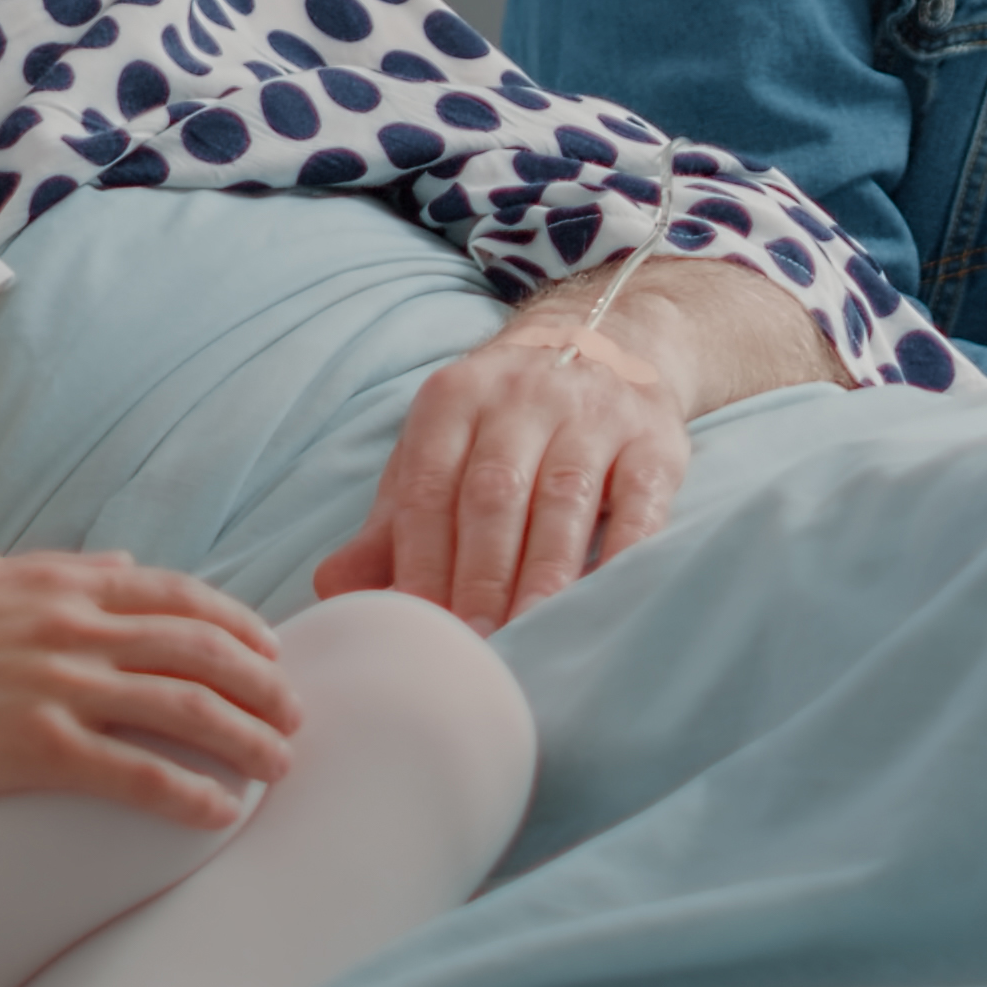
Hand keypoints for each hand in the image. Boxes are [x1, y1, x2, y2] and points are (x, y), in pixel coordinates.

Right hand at [0, 553, 300, 817]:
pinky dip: (190, 793)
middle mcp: (72, 625)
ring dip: (248, 738)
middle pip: (203, 650)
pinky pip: (136, 772)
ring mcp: (56, 684)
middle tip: (295, 717)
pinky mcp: (33, 747)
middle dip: (264, 684)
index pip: (181, 596)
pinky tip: (221, 815)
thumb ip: (61, 571)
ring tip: (279, 767)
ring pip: (187, 707)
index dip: (239, 626)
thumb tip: (128, 563)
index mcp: (61, 582)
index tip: (271, 654)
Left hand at [314, 293, 694, 628]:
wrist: (607, 341)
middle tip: (472, 645)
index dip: (420, 562)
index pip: (429, 488)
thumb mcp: (438, 452)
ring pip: (562, 500)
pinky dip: (621, 554)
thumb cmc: (504, 424)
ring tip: (528, 634)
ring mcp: (593, 414)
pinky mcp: (654, 440)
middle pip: (493, 494)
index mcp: (454, 399)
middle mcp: (522, 397)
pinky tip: (602, 601)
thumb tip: (332, 588)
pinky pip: (639, 502)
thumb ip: (391, 525)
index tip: (417, 628)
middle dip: (479, 576)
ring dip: (543, 575)